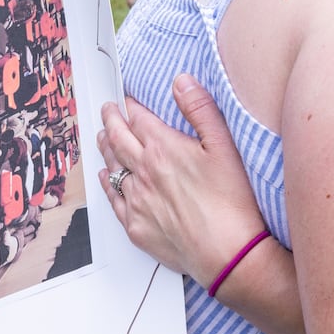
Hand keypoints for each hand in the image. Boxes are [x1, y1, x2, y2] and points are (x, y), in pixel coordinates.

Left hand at [98, 74, 269, 286]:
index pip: (139, 119)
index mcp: (164, 149)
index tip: (126, 99)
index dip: (131, 106)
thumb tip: (181, 81)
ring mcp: (136, 200)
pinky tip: (105, 177)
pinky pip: (113, 199)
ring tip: (102, 136)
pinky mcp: (135, 226)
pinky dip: (106, 183)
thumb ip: (201, 110)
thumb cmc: (231, 201)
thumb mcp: (224, 146)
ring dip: (105, 148)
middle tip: (108, 109)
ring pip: (112, 167)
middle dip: (111, 120)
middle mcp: (143, 172)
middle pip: (118, 139)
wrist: (226, 253)